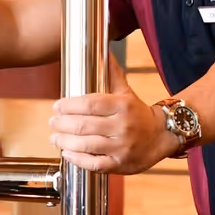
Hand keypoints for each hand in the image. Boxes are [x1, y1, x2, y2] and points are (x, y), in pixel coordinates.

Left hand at [49, 61, 180, 174]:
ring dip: (65, 141)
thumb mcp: (126, 91)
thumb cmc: (138, 113)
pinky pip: (94, 164)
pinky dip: (77, 159)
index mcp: (123, 105)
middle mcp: (123, 126)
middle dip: (62, 123)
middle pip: (84, 124)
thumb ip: (111, 73)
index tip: (57, 106)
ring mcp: (122, 146)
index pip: (90, 103)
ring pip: (86, 144)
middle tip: (52, 122)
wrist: (162, 136)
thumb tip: (102, 50)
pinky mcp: (120, 164)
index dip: (69, 105)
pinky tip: (67, 153)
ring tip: (54, 138)